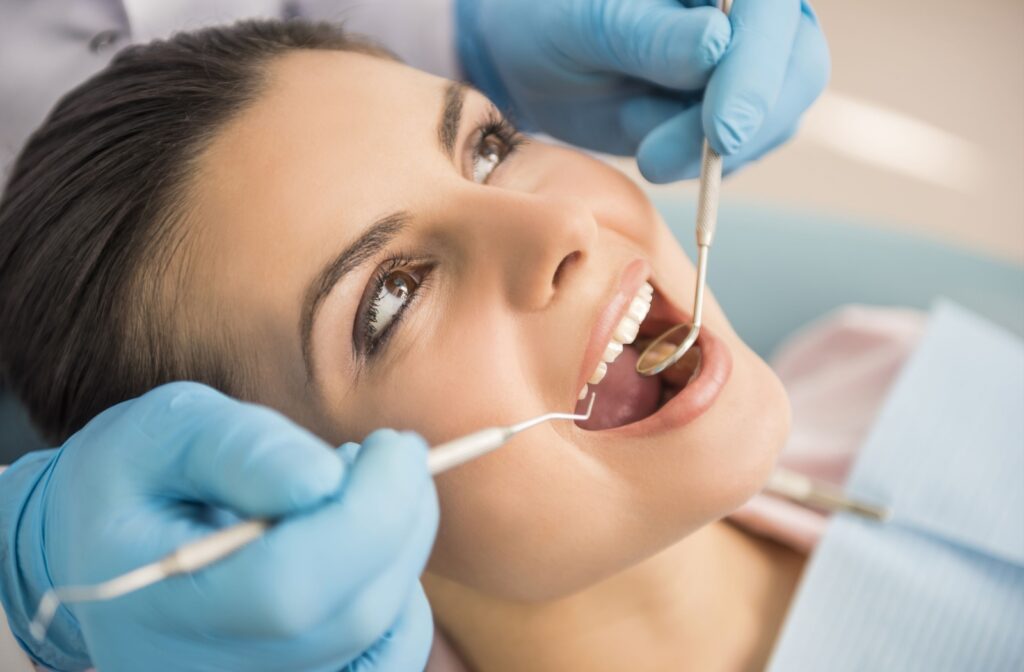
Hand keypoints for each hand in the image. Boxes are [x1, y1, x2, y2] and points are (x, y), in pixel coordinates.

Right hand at [0, 382, 437, 671]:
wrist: (104, 542)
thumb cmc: (140, 475)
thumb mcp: (171, 430)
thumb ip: (244, 450)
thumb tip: (324, 480)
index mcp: (151, 603)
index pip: (287, 590)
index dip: (365, 514)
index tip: (393, 446)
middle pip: (347, 616)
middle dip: (397, 518)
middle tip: (393, 450)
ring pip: (377, 638)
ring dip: (401, 550)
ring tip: (363, 488)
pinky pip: (386, 661)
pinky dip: (401, 600)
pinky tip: (369, 546)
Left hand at [457, 0, 829, 180]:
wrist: (531, 63)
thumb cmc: (548, 23)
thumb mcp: (582, 27)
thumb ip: (646, 36)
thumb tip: (716, 46)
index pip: (768, 12)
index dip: (755, 72)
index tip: (723, 133)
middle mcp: (750, 11)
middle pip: (796, 66)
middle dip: (743, 124)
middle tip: (662, 160)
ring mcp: (751, 60)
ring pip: (777, 116)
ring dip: (715, 153)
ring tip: (646, 152)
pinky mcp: (736, 107)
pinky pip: (745, 148)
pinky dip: (704, 164)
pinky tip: (655, 147)